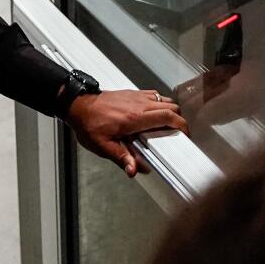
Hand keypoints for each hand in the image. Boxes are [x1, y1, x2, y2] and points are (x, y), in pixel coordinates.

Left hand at [67, 88, 186, 176]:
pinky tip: (153, 116)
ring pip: (165, 100)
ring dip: (170, 112)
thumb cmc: (89, 124)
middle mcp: (140, 104)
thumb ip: (121, 158)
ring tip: (167, 127)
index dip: (182, 125)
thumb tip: (134, 170)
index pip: (168, 117)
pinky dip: (160, 105)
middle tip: (178, 134)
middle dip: (179, 120)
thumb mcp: (103, 146)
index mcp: (135, 118)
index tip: (185, 136)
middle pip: (172, 107)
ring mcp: (137, 96)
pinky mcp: (133, 93)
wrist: (78, 105)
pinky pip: (154, 96)